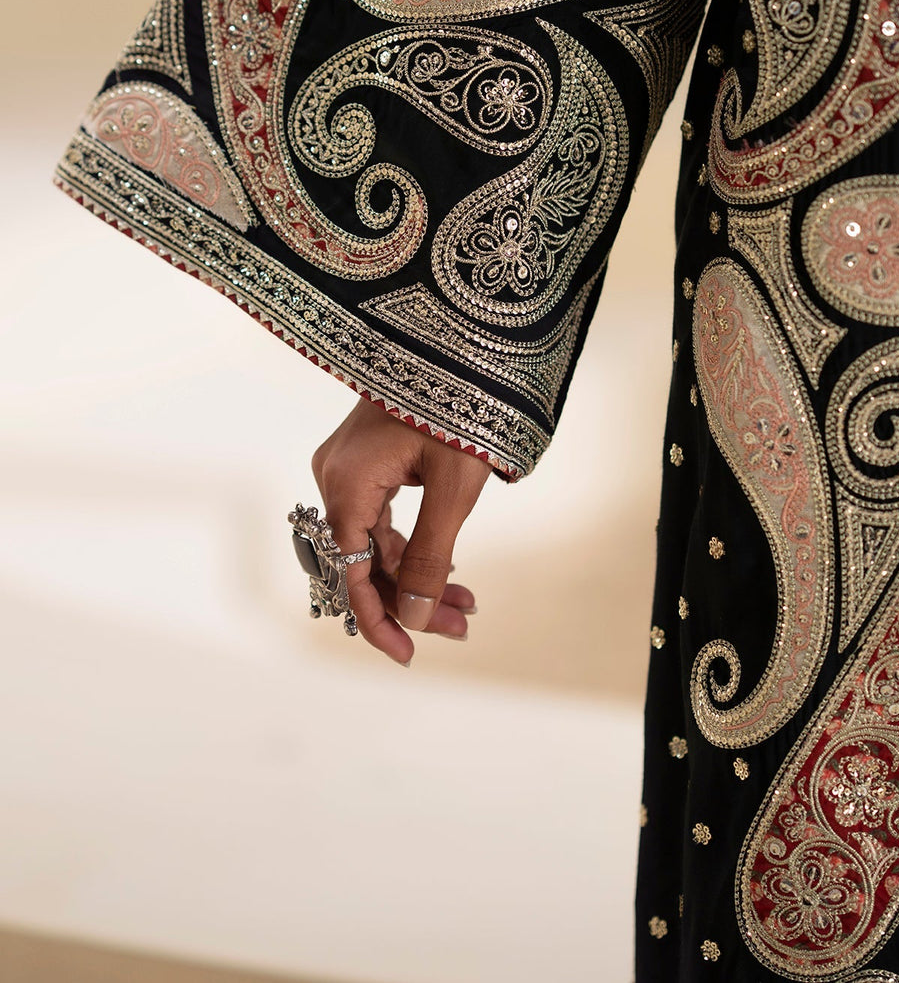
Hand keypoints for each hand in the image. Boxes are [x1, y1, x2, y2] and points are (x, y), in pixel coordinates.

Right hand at [311, 396, 490, 665]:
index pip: (351, 573)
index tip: (408, 655)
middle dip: (411, 599)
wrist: (459, 343)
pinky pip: (380, 519)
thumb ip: (430, 556)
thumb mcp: (452, 488)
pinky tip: (447, 571)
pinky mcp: (365, 461)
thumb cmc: (459, 408)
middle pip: (363, 561)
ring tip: (465, 605)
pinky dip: (412, 546)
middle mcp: (335, 477)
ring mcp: (347, 468)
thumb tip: (413, 617)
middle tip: (460, 625)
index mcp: (346, 484)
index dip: (377, 619)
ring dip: (416, 576)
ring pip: (374, 543)